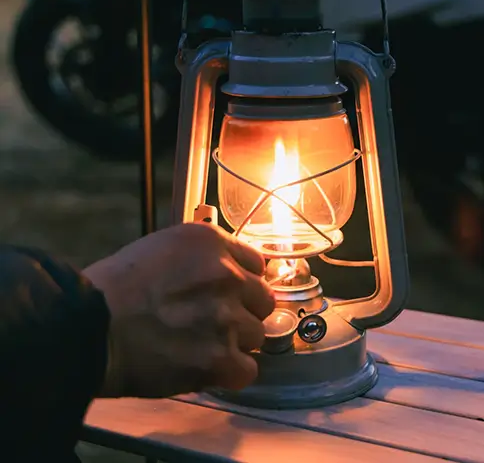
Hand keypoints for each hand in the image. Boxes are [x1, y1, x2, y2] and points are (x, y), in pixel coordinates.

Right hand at [83, 222, 274, 398]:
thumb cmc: (113, 290)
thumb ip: (201, 258)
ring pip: (256, 336)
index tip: (228, 296)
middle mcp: (227, 276)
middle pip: (263, 301)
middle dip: (242, 313)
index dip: (242, 284)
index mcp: (211, 244)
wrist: (87, 327)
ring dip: (233, 344)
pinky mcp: (220, 358)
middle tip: (211, 324)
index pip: (256, 264)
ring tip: (197, 346)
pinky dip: (229, 374)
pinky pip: (247, 370)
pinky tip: (204, 368)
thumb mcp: (161, 249)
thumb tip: (226, 270)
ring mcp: (226, 318)